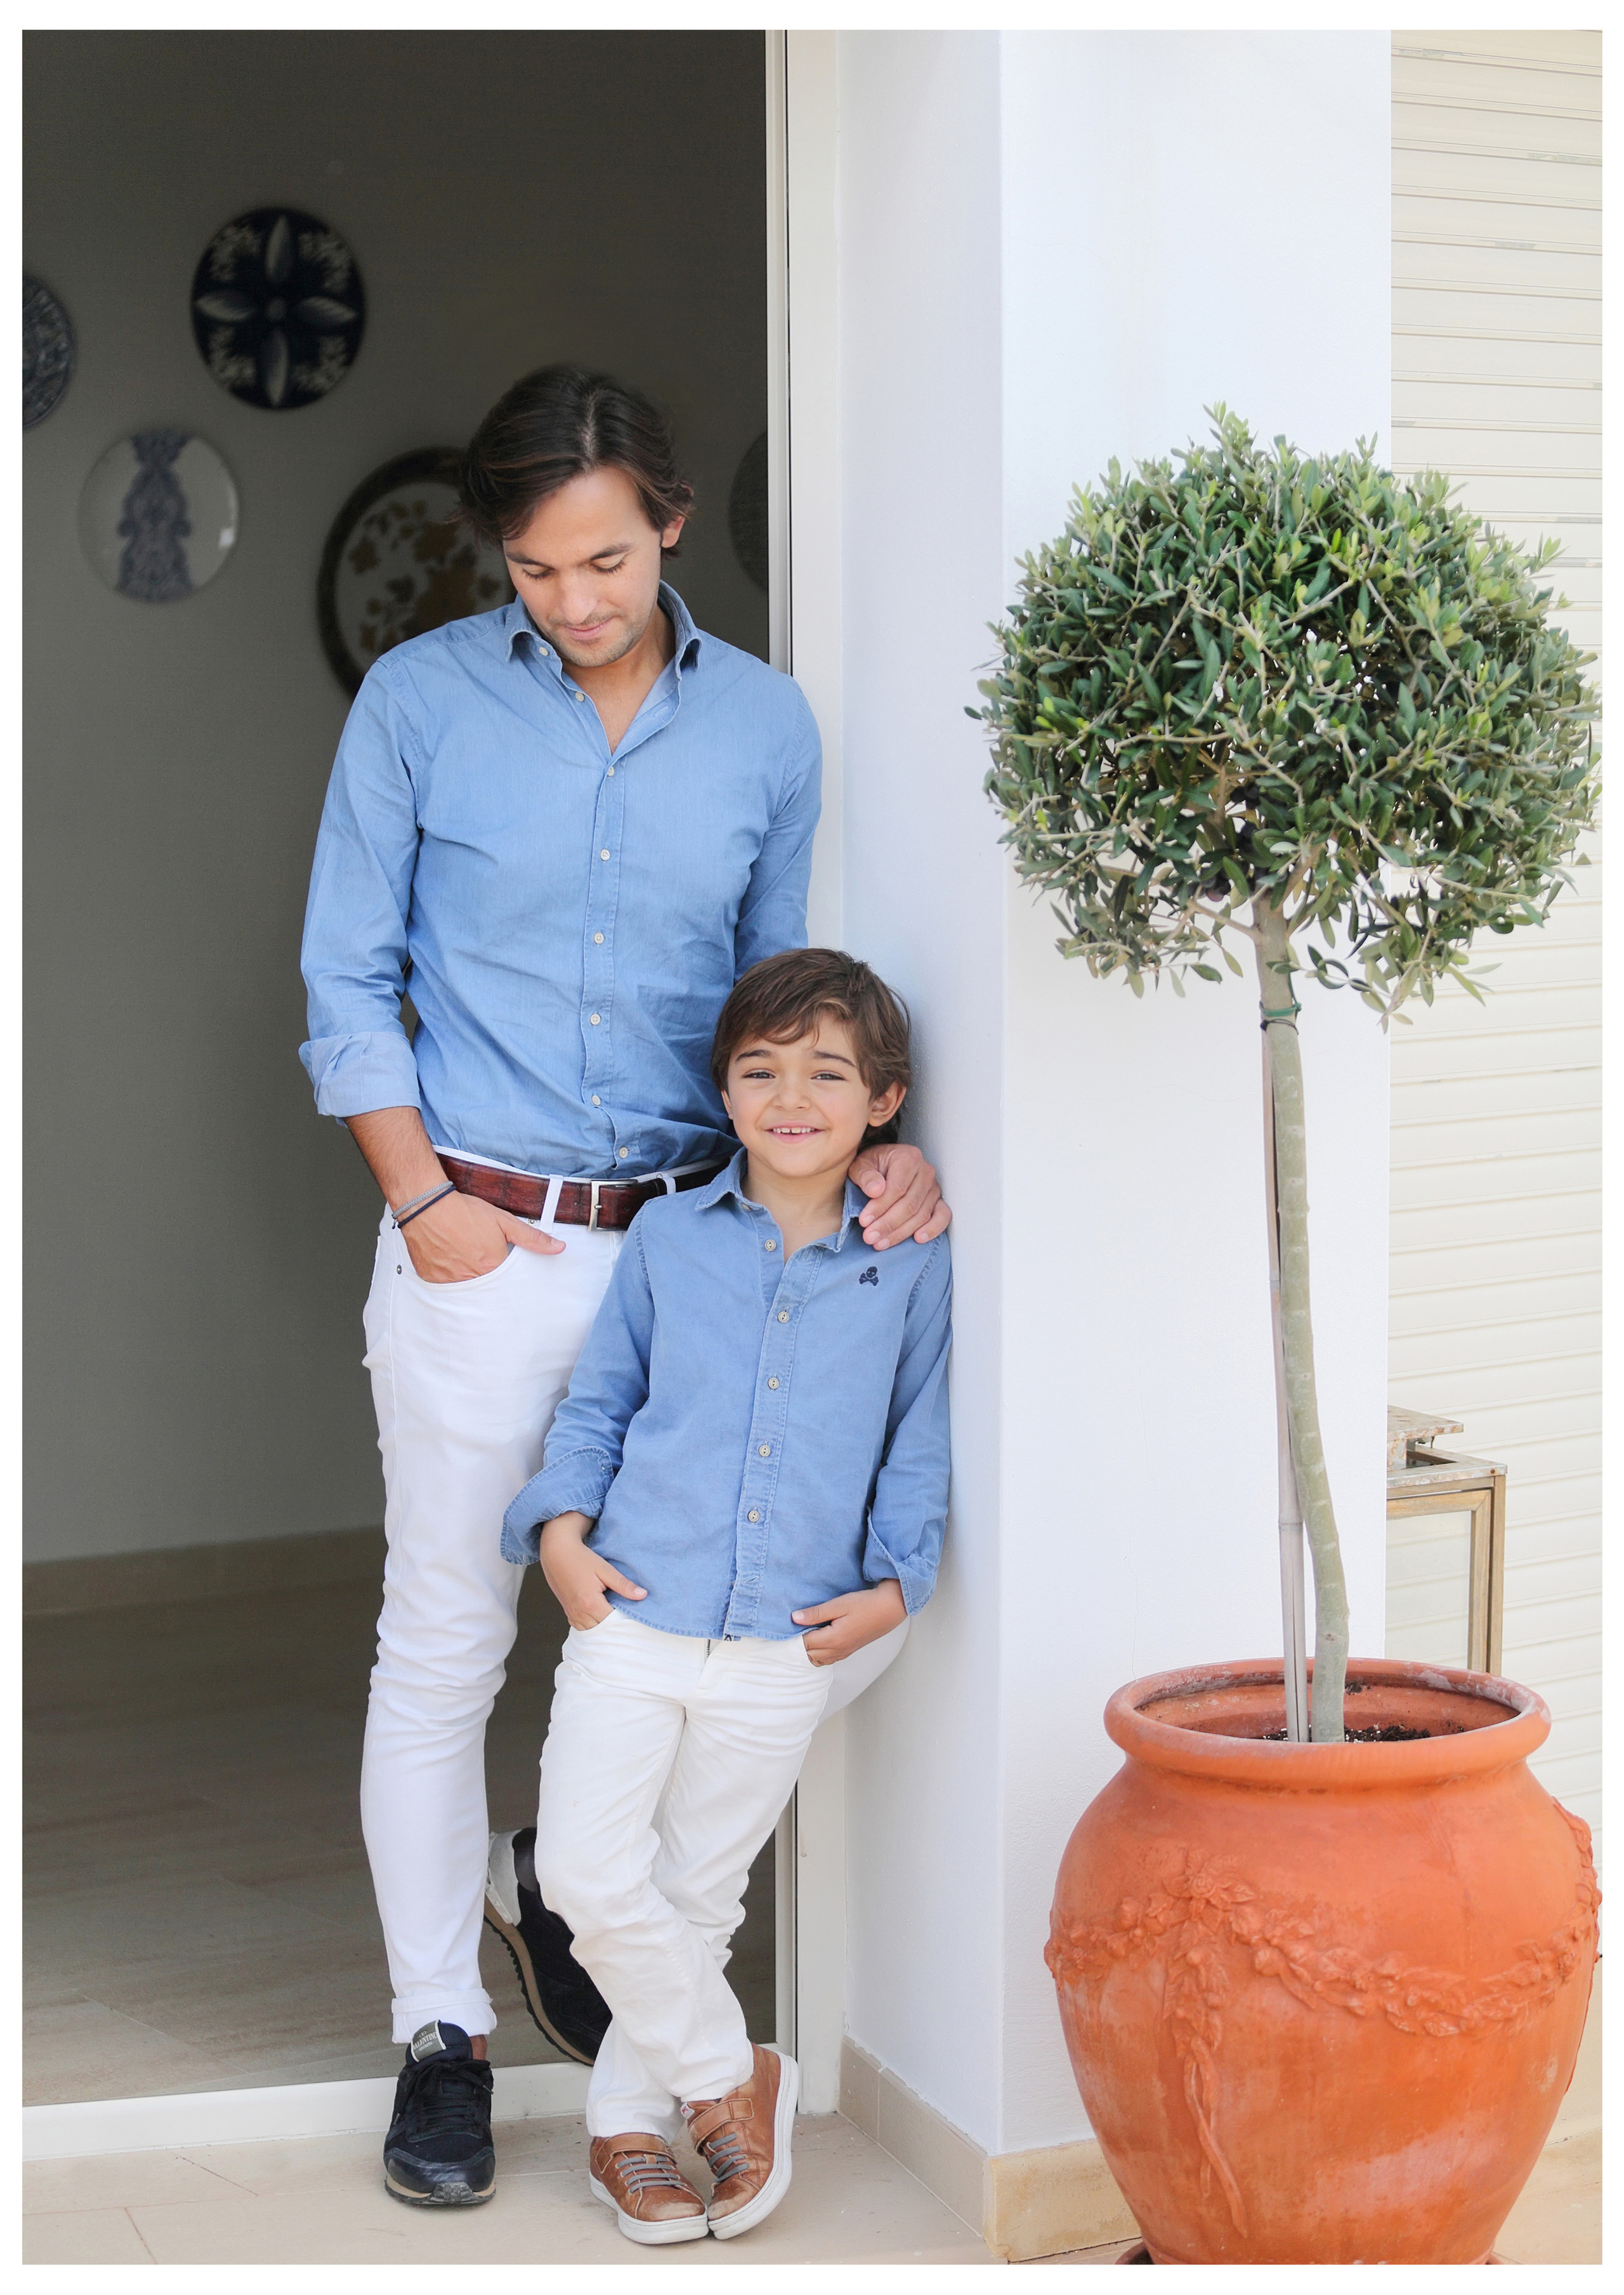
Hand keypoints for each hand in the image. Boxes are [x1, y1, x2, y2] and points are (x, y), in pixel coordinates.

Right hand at [404, 1187, 565, 1282]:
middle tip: (476, 1256)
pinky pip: (445, 1284)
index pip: (506, 1281)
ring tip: (462, 1255)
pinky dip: (448, 1275)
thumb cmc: (465, 1211)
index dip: (503, 1270)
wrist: (427, 1206)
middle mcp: (472, 1278)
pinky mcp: (432, 1279)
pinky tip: (448, 1258)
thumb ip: (532, 1238)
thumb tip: (558, 1248)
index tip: (498, 1262)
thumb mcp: (504, 1221)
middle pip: (486, 1285)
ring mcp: (450, 1281)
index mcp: (492, 1267)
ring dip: (467, 1275)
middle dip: (485, 1274)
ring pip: (465, 1286)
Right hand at [539, 1512, 646, 1630]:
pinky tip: (601, 1617)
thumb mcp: (605, 1569)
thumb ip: (623, 1585)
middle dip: (615, 1625)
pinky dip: (593, 1625)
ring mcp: (572, 1614)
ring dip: (603, 1627)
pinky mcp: (568, 1612)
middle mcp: (579, 1612)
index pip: (613, 1621)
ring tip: (615, 1617)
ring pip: (592, 1631)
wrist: (557, 1553)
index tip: (635, 1615)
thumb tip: (642, 1595)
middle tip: (627, 1618)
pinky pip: (582, 1627)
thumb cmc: (580, 1558)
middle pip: (603, 1629)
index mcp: (590, 1603)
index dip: (625, 1619)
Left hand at [791, 1579, 905, 1665]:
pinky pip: (827, 1659)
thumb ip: (816, 1613)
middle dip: (798, 1645)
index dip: (793, 1636)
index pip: (804, 1644)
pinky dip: (818, 1654)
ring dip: (808, 1651)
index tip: (786, 1626)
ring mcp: (844, 1652)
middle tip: (792, 1630)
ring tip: (804, 1634)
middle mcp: (837, 1650)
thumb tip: (794, 1618)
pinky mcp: (848, 1651)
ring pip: (817, 1660)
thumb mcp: (838, 1604)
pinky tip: (818, 1640)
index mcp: (833, 1639)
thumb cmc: (865, 1604)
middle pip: (808, 1655)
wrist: (889, 1609)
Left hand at [849, 1141, 949, 1250]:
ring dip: (901, 1232)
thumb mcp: (861, 1165)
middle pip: (909, 1204)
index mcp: (907, 1158)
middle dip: (888, 1224)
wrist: (885, 1164)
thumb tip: (876, 1190)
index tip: (864, 1221)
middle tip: (870, 1237)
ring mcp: (934, 1187)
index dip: (880, 1207)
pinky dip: (933, 1229)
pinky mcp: (938, 1201)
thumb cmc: (873, 1165)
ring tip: (881, 1243)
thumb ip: (865, 1176)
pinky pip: (943, 1216)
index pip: (896, 1188)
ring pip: (921, 1214)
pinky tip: (918, 1239)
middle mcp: (925, 1171)